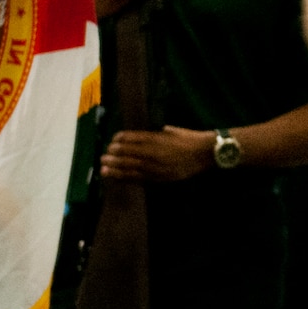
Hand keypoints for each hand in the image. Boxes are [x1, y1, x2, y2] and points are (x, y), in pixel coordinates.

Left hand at [100, 125, 214, 182]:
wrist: (204, 153)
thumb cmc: (189, 138)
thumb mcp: (170, 130)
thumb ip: (154, 134)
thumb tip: (139, 137)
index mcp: (155, 138)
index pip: (131, 139)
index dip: (119, 140)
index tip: (112, 141)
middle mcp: (152, 152)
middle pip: (127, 154)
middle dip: (113, 156)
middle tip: (103, 157)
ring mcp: (154, 166)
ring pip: (129, 168)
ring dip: (115, 168)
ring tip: (103, 169)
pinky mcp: (157, 177)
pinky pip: (138, 178)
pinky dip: (125, 178)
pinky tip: (116, 177)